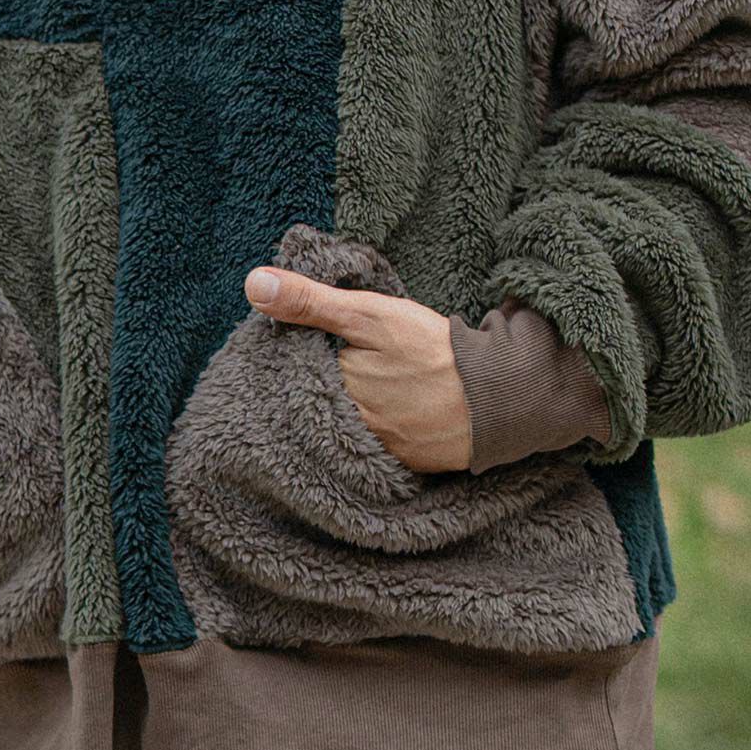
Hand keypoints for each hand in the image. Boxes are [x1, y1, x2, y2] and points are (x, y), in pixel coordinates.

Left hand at [243, 266, 472, 472]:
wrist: (497, 396)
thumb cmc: (432, 350)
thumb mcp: (369, 314)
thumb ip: (310, 301)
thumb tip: (253, 284)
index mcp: (333, 388)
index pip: (300, 371)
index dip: (306, 353)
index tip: (324, 343)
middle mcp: (346, 428)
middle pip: (320, 402)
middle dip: (323, 385)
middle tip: (358, 365)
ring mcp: (374, 451)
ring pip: (345, 426)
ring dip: (345, 411)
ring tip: (372, 388)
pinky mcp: (402, 465)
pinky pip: (374, 450)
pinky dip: (374, 433)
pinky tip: (391, 413)